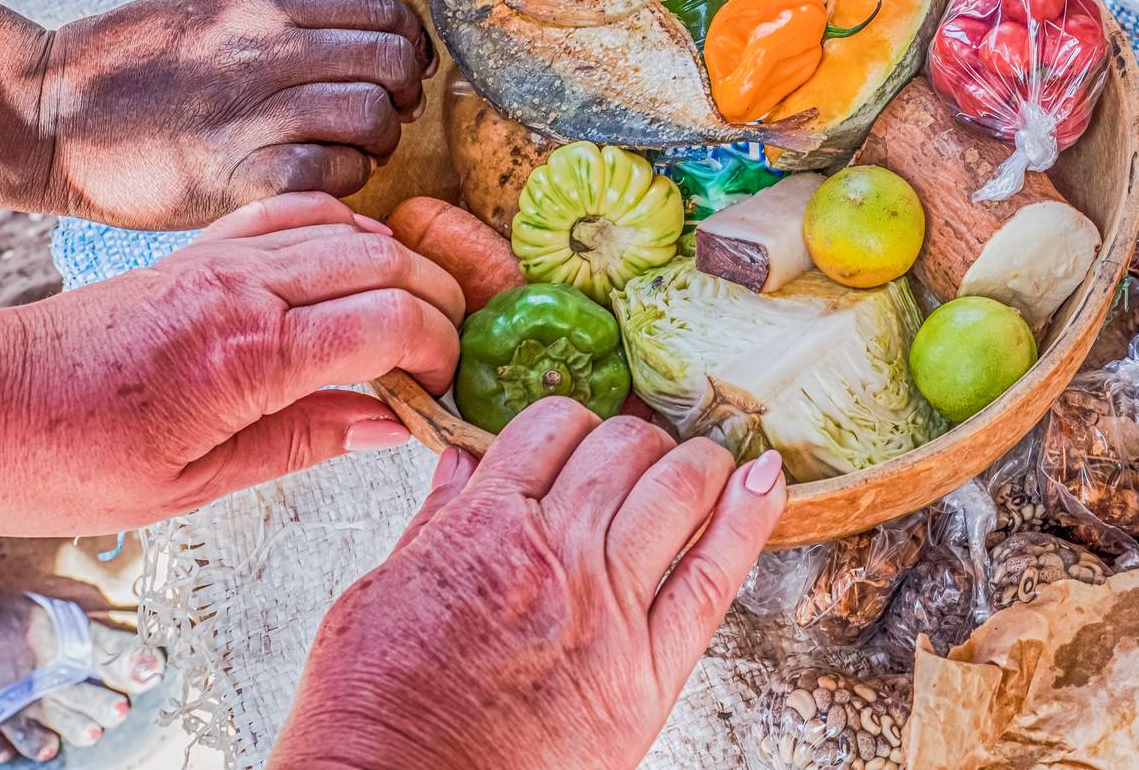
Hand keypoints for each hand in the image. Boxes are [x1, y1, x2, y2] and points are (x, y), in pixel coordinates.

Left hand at [0, 194, 459, 535]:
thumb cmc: (67, 461)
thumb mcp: (196, 484)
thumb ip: (305, 441)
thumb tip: (393, 424)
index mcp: (248, 356)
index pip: (392, 322)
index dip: (440, 349)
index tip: (443, 386)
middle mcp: (244, 289)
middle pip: (389, 263)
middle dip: (441, 301)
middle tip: (450, 348)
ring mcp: (222, 257)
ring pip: (354, 230)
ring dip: (401, 264)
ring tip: (413, 314)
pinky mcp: (202, 246)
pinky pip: (298, 213)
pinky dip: (346, 232)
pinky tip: (355, 269)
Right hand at [41, 0, 431, 227]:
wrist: (43, 113)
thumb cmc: (130, 64)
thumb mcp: (210, 8)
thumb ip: (289, 19)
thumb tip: (375, 37)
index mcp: (259, 0)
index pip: (383, 9)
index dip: (409, 42)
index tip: (402, 65)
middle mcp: (261, 47)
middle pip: (391, 62)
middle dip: (403, 92)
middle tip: (385, 112)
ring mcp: (249, 112)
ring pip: (373, 117)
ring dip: (379, 140)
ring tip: (353, 149)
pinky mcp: (234, 176)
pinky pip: (335, 173)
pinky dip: (344, 178)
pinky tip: (320, 176)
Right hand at [272, 401, 785, 769]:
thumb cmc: (373, 714)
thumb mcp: (375, 596)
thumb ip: (431, 523)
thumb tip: (458, 464)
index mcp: (482, 529)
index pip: (550, 427)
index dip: (570, 423)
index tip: (579, 436)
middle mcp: (554, 555)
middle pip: (622, 448)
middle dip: (634, 437)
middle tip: (640, 453)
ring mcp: (607, 609)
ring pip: (677, 489)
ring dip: (698, 461)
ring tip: (704, 461)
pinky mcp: (648, 672)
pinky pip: (715, 575)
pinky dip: (748, 518)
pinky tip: (764, 480)